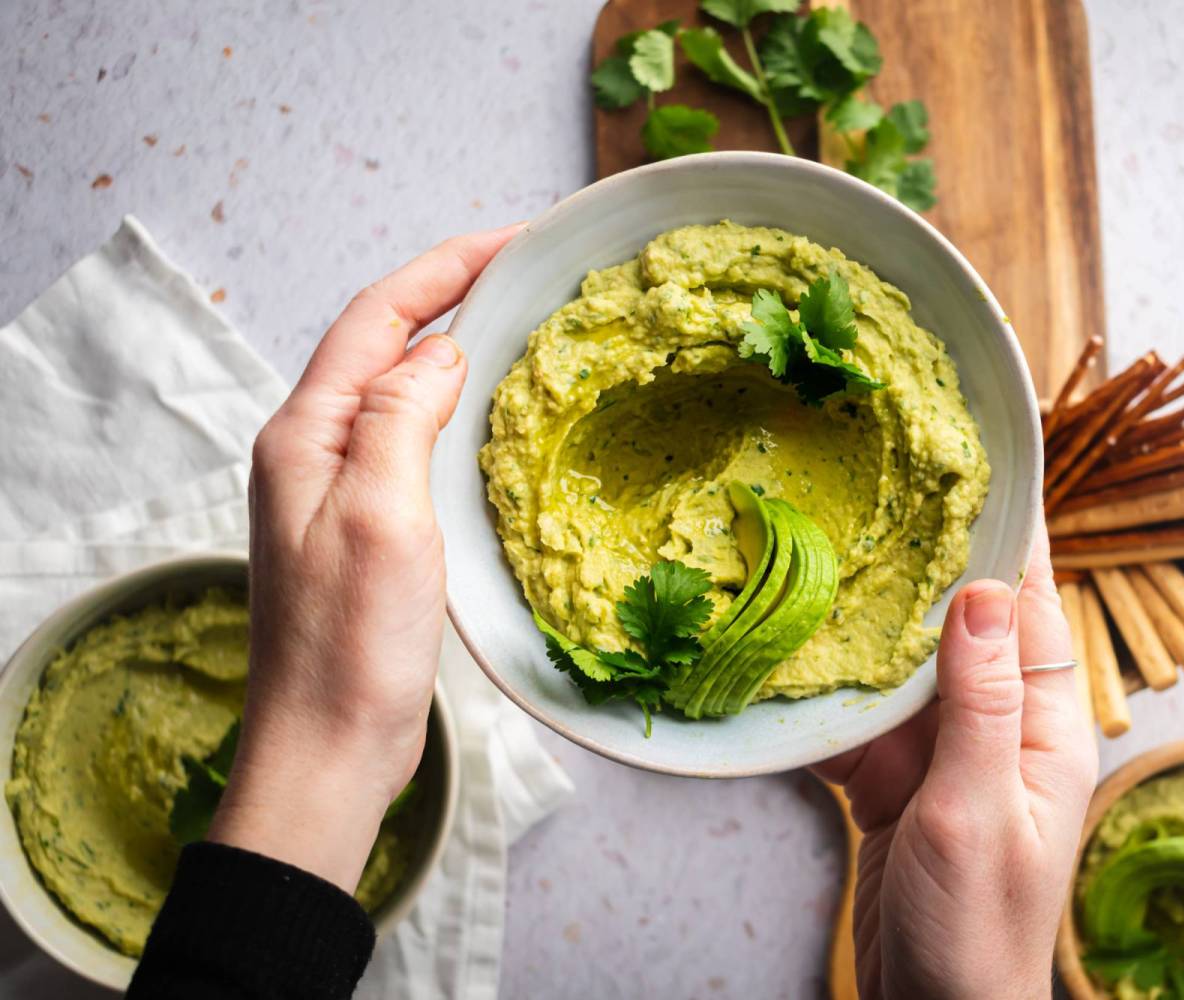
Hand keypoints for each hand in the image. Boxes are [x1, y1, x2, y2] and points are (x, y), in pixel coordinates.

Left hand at [209, 227, 518, 892]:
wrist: (327, 748)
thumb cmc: (350, 644)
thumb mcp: (381, 515)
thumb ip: (401, 417)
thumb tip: (439, 349)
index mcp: (306, 434)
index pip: (375, 317)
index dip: (442, 267)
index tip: (512, 236)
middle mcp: (314, 451)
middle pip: (382, 344)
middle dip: (450, 294)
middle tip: (527, 270)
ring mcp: (337, 491)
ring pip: (399, 392)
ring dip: (453, 348)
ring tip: (518, 324)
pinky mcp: (366, 529)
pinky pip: (410, 442)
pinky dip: (453, 409)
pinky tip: (491, 417)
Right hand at [813, 532, 1097, 999]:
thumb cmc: (976, 933)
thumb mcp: (979, 812)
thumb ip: (981, 704)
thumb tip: (983, 592)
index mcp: (1042, 732)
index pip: (1031, 612)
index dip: (1009, 541)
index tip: (984, 469)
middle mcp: (996, 733)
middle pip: (957, 631)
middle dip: (921, 570)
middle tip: (875, 496)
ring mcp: (942, 761)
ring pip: (900, 673)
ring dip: (862, 631)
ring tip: (817, 561)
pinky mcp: (893, 789)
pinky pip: (857, 726)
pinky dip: (823, 701)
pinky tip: (782, 667)